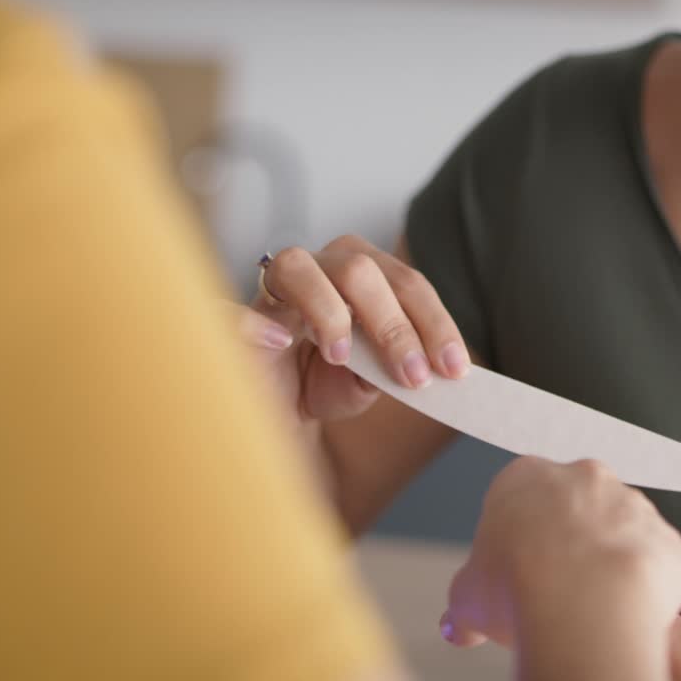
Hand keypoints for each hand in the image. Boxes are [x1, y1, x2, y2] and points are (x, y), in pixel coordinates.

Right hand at [239, 235, 470, 424]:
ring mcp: (269, 290)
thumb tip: (420, 368)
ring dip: (331, 312)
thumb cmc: (322, 385)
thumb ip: (390, 368)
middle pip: (360, 270)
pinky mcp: (225, 318)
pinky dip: (254, 324)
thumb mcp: (368, 383)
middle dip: (394, 325)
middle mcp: (318, 268)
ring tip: (342, 358)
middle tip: (413, 376)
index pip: (406, 284)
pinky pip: (229, 308)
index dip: (434, 323)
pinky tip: (280, 343)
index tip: (454, 368)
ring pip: (300, 268)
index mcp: (362, 275)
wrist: (271, 413)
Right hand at [442, 457, 680, 649]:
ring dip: (608, 562)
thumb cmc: (519, 592)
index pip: (520, 500)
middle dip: (567, 544)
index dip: (516, 541)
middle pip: (574, 509)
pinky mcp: (666, 538)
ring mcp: (632, 505)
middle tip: (553, 591)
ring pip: (619, 532)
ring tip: (590, 608)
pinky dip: (642, 585)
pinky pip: (653, 561)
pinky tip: (622, 612)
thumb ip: (464, 605)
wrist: (584, 609)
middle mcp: (585, 478)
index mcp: (526, 477)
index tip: (514, 574)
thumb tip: (457, 626)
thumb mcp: (467, 600)